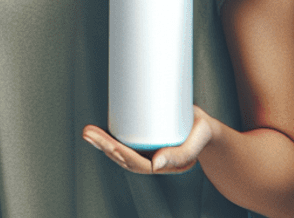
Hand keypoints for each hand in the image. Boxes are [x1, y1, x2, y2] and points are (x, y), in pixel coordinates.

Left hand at [83, 106, 214, 173]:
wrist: (205, 128)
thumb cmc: (202, 131)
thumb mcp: (197, 139)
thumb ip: (181, 154)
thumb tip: (155, 165)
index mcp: (166, 165)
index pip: (140, 164)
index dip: (123, 155)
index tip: (112, 146)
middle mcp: (156, 161)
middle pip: (126, 159)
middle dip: (106, 147)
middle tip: (89, 133)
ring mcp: (149, 152)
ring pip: (122, 154)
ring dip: (103, 144)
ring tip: (88, 133)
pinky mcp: (145, 140)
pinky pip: (125, 144)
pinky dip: (109, 141)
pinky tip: (96, 134)